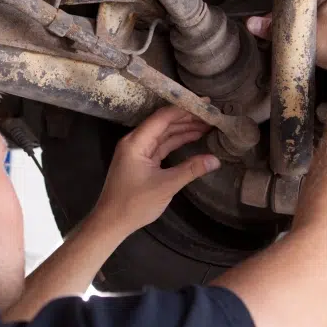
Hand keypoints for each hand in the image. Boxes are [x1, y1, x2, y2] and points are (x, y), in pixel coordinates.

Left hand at [92, 105, 221, 231]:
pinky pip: (161, 146)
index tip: (205, 104)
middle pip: (164, 123)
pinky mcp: (141, 162)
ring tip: (207, 125)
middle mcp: (135, 142)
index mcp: (136, 142)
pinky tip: (193, 138)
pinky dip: (177, 142)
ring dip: (184, 129)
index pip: (163, 117)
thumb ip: (190, 170)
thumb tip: (215, 160)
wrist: (111, 222)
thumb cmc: (134, 204)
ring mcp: (138, 151)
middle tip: (211, 114)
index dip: (185, 109)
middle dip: (187, 118)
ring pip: (164, 134)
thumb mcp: (165, 186)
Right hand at [246, 0, 326, 75]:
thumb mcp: (297, 33)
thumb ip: (273, 28)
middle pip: (314, 22)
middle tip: (288, 44)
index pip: (304, 4)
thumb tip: (250, 23)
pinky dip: (326, 57)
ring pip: (325, 37)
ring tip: (301, 56)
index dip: (289, 16)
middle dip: (301, 33)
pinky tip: (319, 64)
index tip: (278, 29)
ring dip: (314, 46)